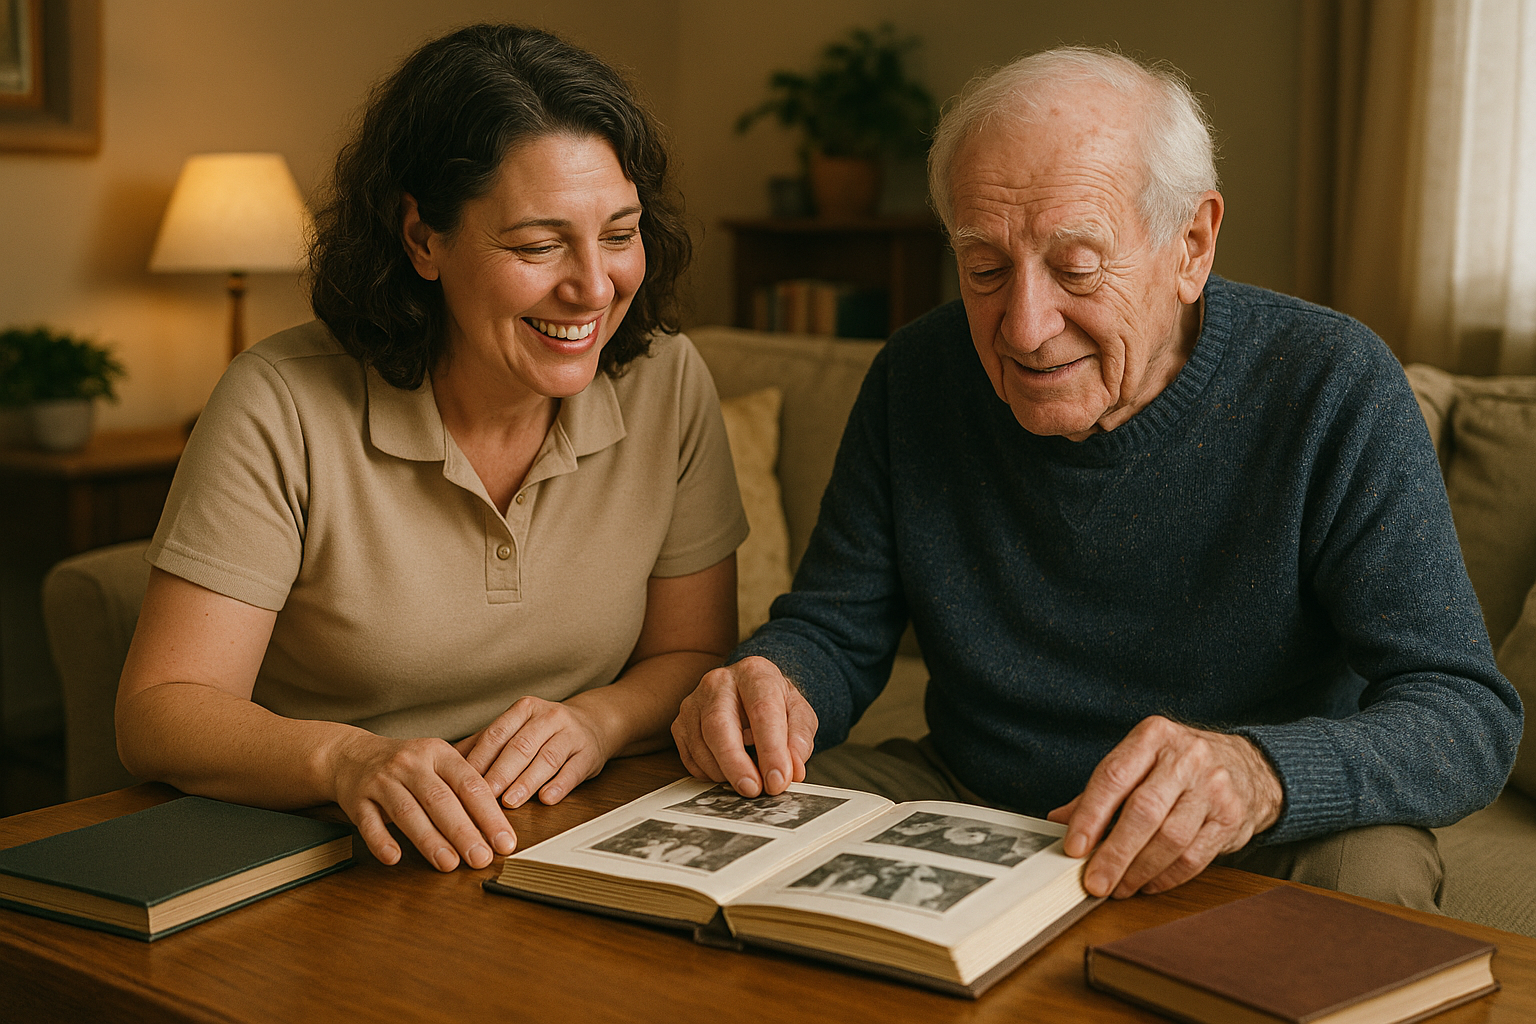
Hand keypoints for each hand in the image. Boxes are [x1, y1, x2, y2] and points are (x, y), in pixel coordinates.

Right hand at [329, 732, 516, 871]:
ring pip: (408, 812)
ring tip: (449, 864)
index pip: (469, 784)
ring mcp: (382, 780)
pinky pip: (368, 822)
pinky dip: (381, 840)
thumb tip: (504, 824)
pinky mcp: (357, 799)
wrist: (352, 755)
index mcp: (438, 753)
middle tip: (481, 858)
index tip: (504, 842)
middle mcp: (411, 764)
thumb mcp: (439, 760)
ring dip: (429, 841)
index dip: (489, 815)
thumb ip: (468, 784)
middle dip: (463, 832)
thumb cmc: (408, 765)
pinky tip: (394, 857)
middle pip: (440, 800)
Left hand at [454, 696, 612, 808]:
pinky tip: (547, 798)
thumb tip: (444, 762)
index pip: (497, 734)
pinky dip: (559, 785)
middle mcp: (548, 717)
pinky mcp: (588, 753)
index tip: (462, 782)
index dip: (479, 759)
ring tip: (511, 801)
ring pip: (546, 759)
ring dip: (526, 782)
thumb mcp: (516, 729)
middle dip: (500, 774)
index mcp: (524, 709)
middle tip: (484, 797)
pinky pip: (573, 770)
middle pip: (520, 747)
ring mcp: (571, 734)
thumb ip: (484, 743)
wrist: (593, 724)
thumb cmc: (544, 732)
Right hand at [671, 656, 816, 796]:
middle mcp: (719, 682)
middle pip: (719, 725)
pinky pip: (689, 757)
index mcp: (754, 673)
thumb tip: (792, 770)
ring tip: (747, 782)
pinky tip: (728, 773)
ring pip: (700, 743)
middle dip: (736, 764)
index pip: (762, 710)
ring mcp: (694, 702)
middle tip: (753, 790)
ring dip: (724, 772)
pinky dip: (709, 773)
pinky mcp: (680, 723)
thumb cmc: (774, 703)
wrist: (750, 692)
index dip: (771, 750)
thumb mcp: (798, 714)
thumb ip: (799, 740)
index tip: (778, 780)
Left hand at [1047, 715, 1283, 898]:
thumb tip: (1058, 822)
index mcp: (1153, 736)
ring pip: (1170, 839)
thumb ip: (1099, 792)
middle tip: (1095, 882)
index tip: (1074, 848)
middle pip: (1143, 812)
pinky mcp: (1231, 817)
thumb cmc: (1178, 765)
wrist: (1245, 766)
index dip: (1090, 816)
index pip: (1114, 777)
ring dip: (1139, 870)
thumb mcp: (1139, 761)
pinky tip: (1148, 883)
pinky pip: (1194, 857)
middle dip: (1114, 853)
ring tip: (1119, 887)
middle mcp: (1186, 757)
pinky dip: (1166, 877)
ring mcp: (1213, 787)